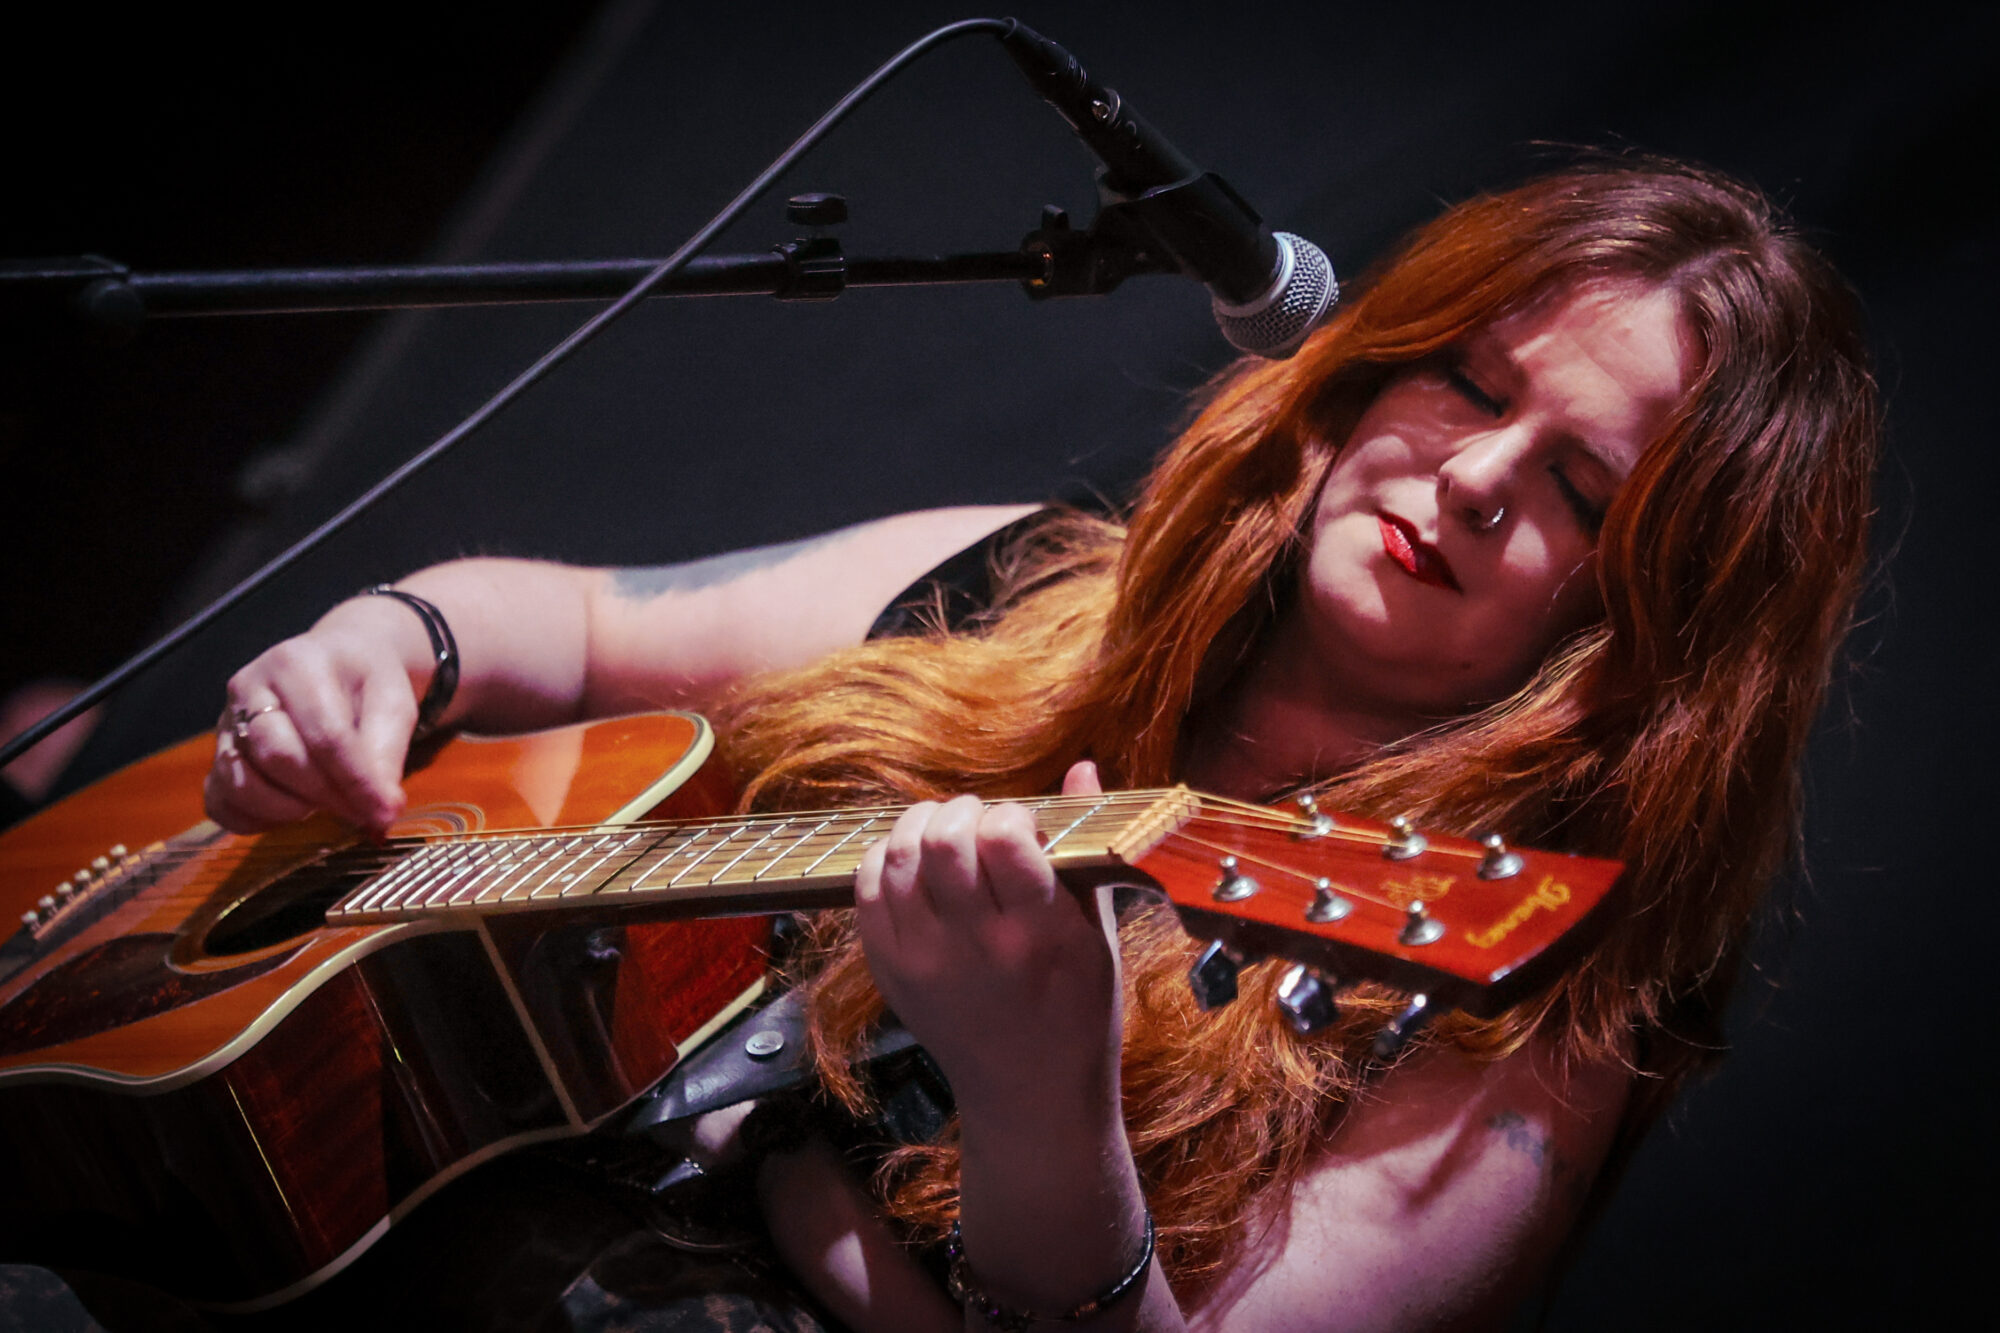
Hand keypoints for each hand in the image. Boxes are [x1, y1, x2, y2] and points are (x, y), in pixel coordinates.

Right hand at [203, 598, 432, 834]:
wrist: (338, 660)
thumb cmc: (366, 681)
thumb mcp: (393, 703)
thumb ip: (386, 754)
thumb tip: (382, 814)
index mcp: (297, 664)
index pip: (324, 733)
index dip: (356, 781)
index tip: (384, 814)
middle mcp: (249, 688)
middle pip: (279, 757)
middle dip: (326, 795)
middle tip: (362, 812)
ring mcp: (226, 722)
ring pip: (243, 784)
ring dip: (290, 810)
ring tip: (328, 804)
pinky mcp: (220, 753)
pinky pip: (221, 801)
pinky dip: (255, 820)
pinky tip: (292, 813)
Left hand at [853, 761, 1120, 1113]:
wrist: (1028, 1095)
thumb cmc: (1077, 1012)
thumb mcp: (1099, 933)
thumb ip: (1085, 847)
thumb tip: (1082, 766)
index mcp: (1037, 935)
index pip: (1004, 838)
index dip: (1010, 815)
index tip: (1022, 826)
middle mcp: (975, 947)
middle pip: (940, 840)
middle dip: (961, 812)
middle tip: (979, 822)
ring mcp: (924, 961)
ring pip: (897, 857)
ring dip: (921, 827)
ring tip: (946, 835)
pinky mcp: (890, 972)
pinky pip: (865, 891)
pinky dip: (884, 861)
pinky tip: (912, 863)